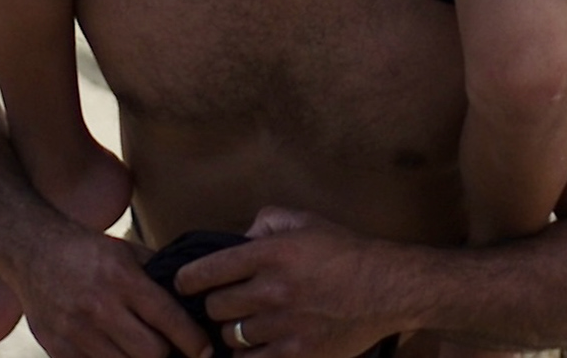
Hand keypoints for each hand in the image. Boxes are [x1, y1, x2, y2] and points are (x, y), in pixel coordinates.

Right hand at [4, 224, 212, 357]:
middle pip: (151, 353)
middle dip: (168, 356)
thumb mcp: (126, 252)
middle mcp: (100, 307)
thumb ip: (156, 275)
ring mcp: (77, 333)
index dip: (193, 340)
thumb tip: (190, 300)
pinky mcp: (59, 350)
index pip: (168, 318)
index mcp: (121, 278)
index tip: (206, 350)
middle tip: (176, 353)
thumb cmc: (87, 250)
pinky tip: (118, 354)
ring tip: (147, 353)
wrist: (33, 250)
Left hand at [176, 208, 394, 357]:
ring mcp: (283, 326)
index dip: (188, 279)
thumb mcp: (305, 221)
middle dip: (216, 305)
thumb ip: (267, 221)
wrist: (384, 287)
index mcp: (271, 253)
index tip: (182, 283)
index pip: (210, 269)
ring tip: (243, 325)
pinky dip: (247, 357)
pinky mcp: (297, 355)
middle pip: (216, 307)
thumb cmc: (344, 251)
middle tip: (225, 303)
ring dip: (233, 331)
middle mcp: (272, 290)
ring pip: (231, 337)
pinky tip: (255, 347)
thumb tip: (241, 238)